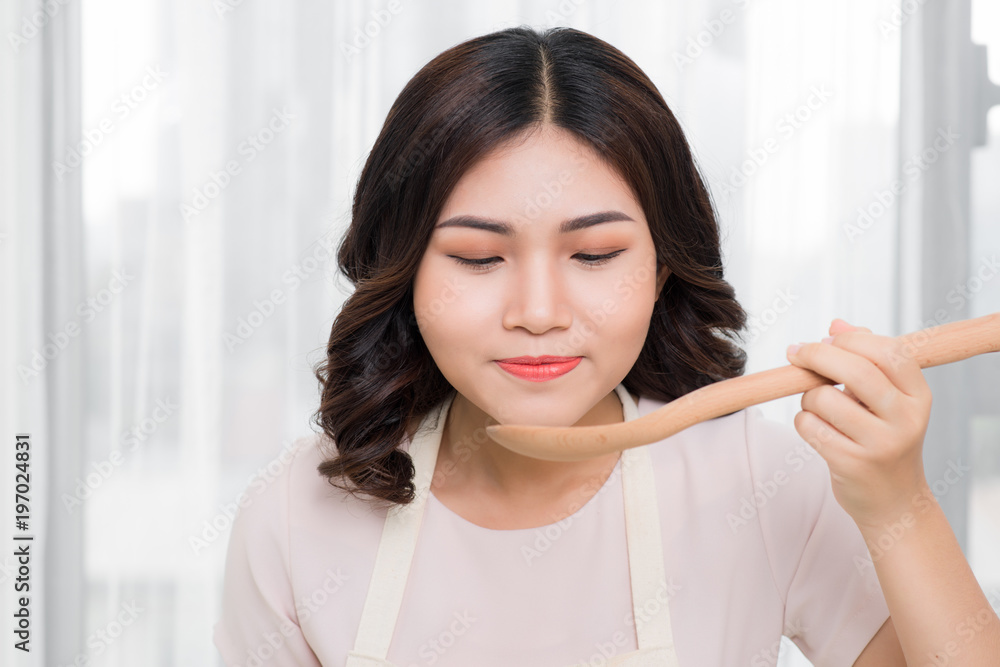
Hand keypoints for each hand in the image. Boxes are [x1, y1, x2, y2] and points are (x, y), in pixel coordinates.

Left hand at [785, 318, 932, 528]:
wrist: (893, 501)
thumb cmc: (883, 439)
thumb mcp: (887, 400)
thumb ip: (866, 359)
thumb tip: (836, 323)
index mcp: (919, 397)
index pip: (888, 352)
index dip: (851, 339)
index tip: (824, 338)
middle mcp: (906, 420)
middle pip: (855, 370)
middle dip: (817, 355)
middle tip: (796, 353)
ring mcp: (881, 444)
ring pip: (823, 398)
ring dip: (808, 396)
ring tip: (818, 407)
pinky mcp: (852, 464)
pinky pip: (809, 426)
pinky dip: (803, 421)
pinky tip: (817, 429)